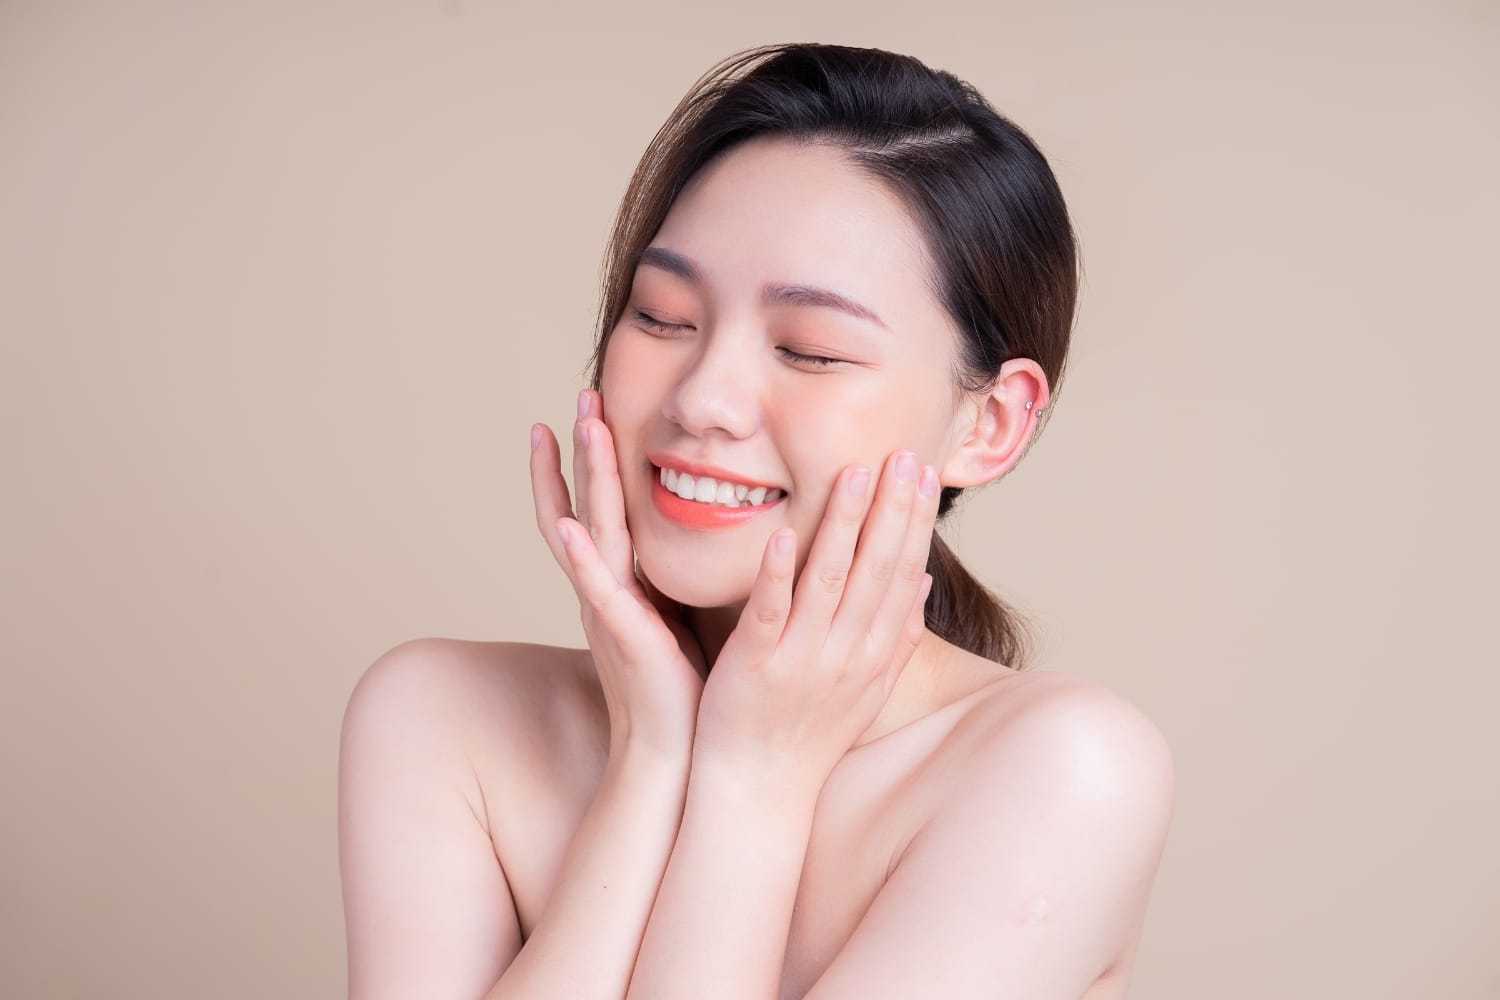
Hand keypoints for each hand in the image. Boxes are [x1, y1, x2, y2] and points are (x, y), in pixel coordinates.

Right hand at [530, 388, 706, 761]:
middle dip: (581, 451)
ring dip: (577, 480)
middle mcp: (608, 588)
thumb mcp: (684, 616)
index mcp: (626, 582)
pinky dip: (577, 556)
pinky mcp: (620, 635)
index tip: (592, 410)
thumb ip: (683, 576)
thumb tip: (713, 535)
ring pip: (587, 530)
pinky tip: (566, 525)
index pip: (604, 508)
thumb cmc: (689, 689)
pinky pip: (594, 588)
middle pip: (586, 505)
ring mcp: (608, 608)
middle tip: (581, 395)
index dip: (593, 463)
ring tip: (568, 429)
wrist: (680, 752)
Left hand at [691, 449, 938, 791]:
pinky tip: (783, 535)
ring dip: (842, 525)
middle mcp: (848, 651)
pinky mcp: (757, 666)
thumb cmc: (809, 733)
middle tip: (902, 454)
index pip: (902, 572)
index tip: (923, 471)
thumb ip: (895, 636)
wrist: (762, 788)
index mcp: (874, 652)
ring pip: (828, 579)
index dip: (914, 520)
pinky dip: (777, 573)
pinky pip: (770, 612)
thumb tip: (919, 584)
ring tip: (852, 474)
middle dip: (891, 509)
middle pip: (876, 569)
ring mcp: (804, 657)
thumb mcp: (866, 687)